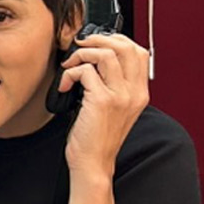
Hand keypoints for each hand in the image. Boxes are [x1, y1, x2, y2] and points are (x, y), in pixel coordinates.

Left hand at [58, 33, 150, 183]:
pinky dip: (70, 73)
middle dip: (99, 39)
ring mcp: (120, 96)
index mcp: (139, 93)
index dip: (116, 40)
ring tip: (70, 66)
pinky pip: (85, 71)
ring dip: (82, 54)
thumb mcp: (114, 109)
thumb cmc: (97, 138)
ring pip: (105, 54)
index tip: (96, 43)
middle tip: (80, 46)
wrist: (93, 163)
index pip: (139, 52)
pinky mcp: (103, 101)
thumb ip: (113, 85)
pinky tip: (64, 85)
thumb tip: (94, 60)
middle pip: (125, 47)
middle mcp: (134, 93)